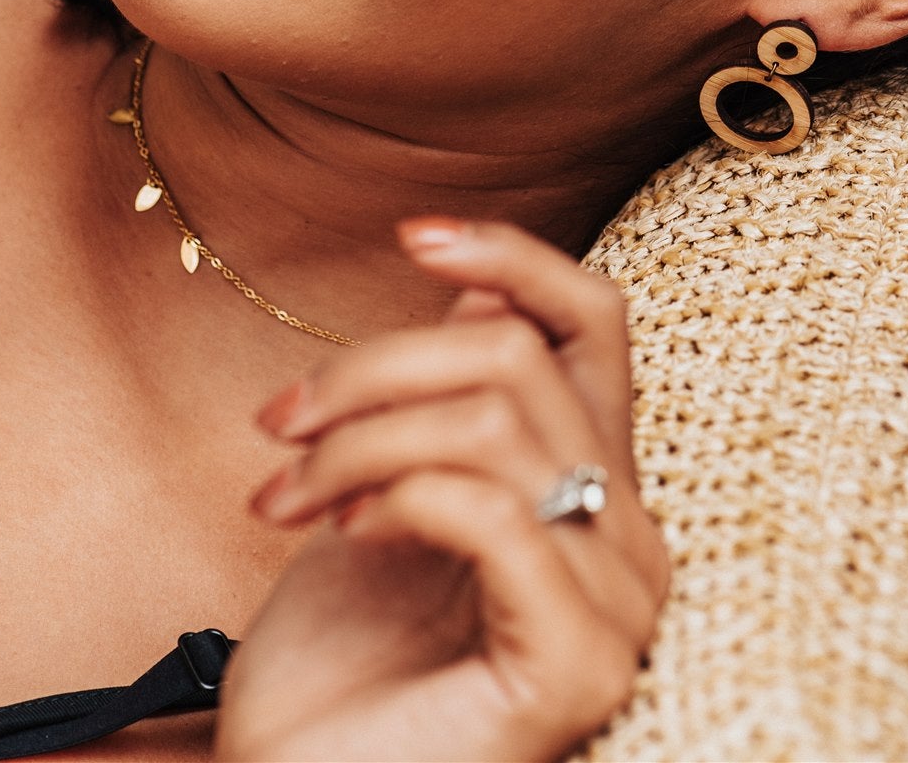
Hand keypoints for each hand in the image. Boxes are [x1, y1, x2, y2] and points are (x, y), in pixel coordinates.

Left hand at [214, 220, 667, 762]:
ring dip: (358, 440)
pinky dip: (397, 499)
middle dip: (372, 368)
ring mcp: (617, 604)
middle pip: (513, 355)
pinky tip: (341, 534)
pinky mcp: (582, 664)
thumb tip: (474, 293)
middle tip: (277, 424)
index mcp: (597, 483)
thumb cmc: (339, 669)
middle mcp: (630, 533)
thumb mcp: (387, 496)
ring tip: (284, 496)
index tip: (413, 238)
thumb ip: (448, 404)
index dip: (512, 255)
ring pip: (491, 423)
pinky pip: (495, 514)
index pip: (594, 321)